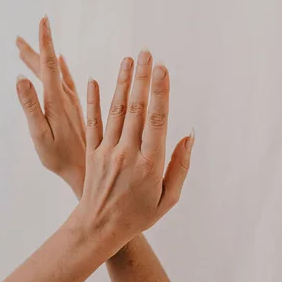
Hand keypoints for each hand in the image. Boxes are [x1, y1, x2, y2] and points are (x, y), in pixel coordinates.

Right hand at [15, 17, 85, 196]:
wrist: (86, 170)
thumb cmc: (60, 157)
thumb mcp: (40, 134)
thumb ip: (30, 105)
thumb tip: (19, 78)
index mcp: (57, 100)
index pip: (49, 64)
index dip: (45, 41)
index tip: (43, 19)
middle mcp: (67, 97)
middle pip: (49, 67)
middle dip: (34, 49)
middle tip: (19, 37)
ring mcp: (73, 102)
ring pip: (56, 73)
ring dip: (43, 59)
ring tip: (28, 49)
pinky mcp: (77, 109)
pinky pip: (67, 81)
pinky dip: (59, 69)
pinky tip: (61, 63)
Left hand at [74, 51, 193, 250]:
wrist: (99, 229)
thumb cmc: (138, 215)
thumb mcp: (169, 198)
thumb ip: (180, 166)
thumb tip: (190, 135)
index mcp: (150, 164)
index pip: (157, 120)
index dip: (160, 92)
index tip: (162, 68)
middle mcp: (127, 153)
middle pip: (136, 109)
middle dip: (142, 78)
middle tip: (146, 53)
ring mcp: (107, 151)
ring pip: (115, 111)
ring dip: (121, 83)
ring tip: (128, 59)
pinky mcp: (91, 153)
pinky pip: (92, 123)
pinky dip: (93, 101)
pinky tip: (94, 80)